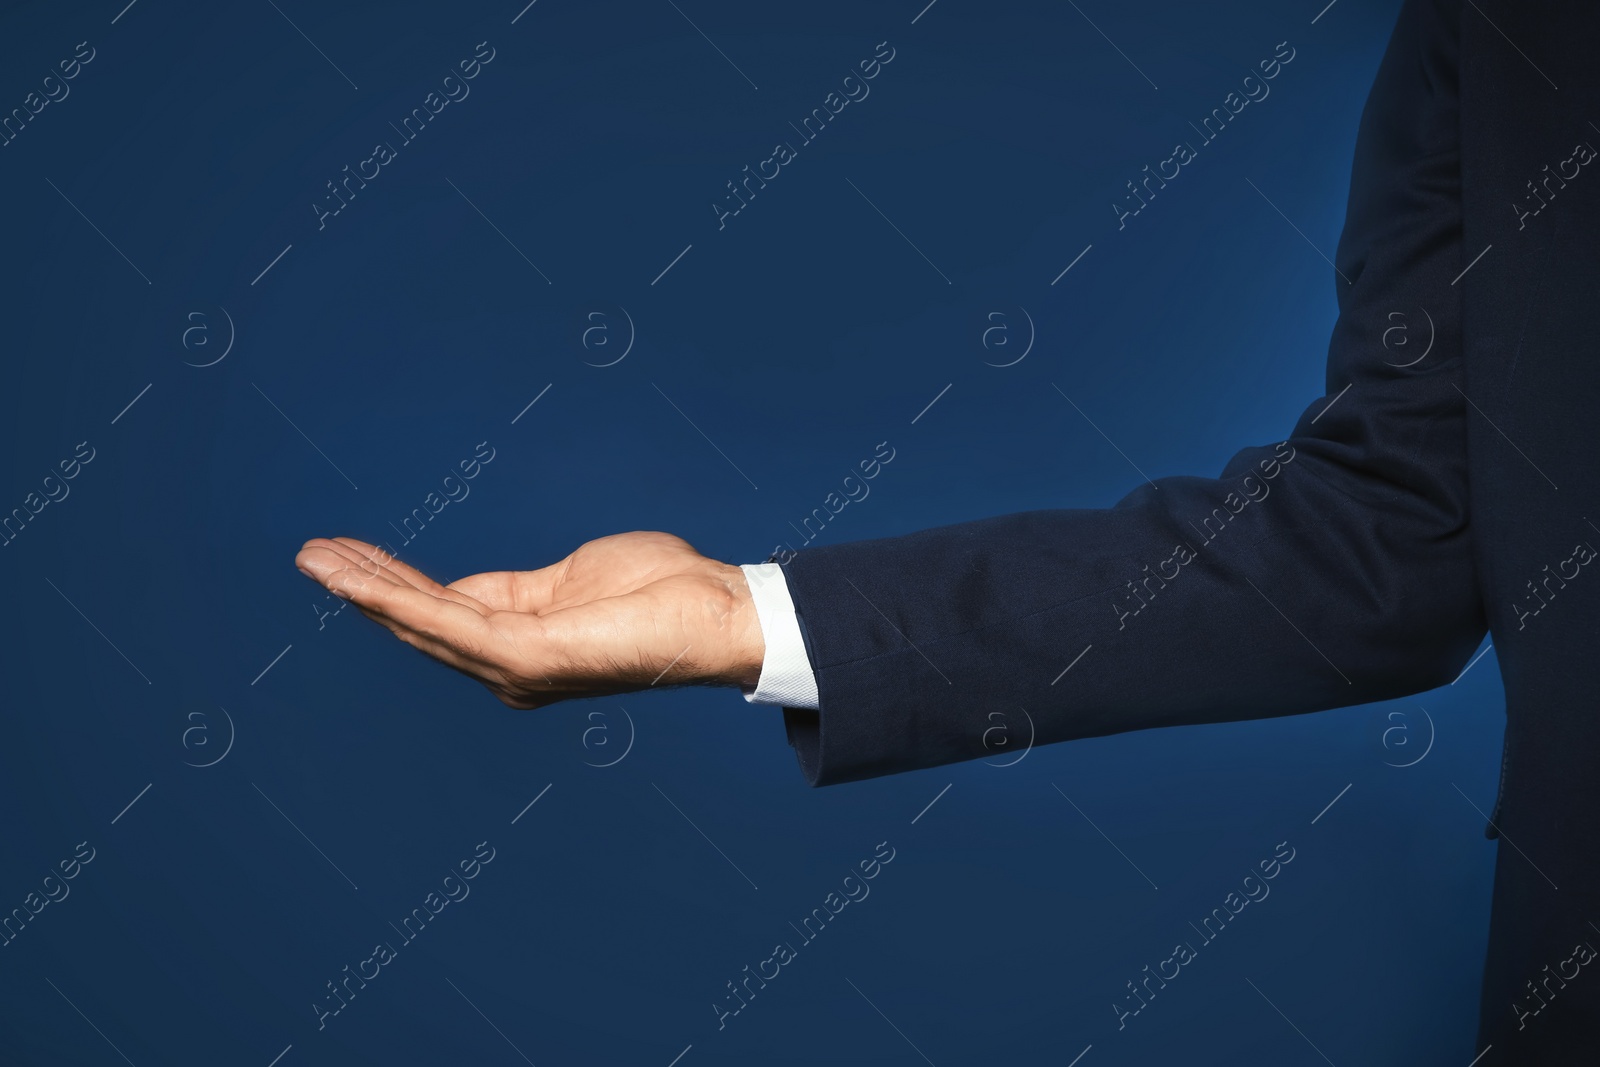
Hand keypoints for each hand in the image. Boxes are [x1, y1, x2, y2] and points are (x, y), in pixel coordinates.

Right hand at [293, 532, 764, 708]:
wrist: (717, 612)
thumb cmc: (664, 592)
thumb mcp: (577, 577)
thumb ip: (523, 588)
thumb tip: (478, 590)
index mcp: (523, 642)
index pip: (443, 610)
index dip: (393, 581)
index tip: (347, 553)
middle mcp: (511, 664)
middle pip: (420, 619)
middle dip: (363, 585)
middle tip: (309, 554)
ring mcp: (515, 664)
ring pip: (419, 621)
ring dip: (362, 588)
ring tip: (313, 559)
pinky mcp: (524, 656)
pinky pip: (443, 620)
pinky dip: (392, 597)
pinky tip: (356, 577)